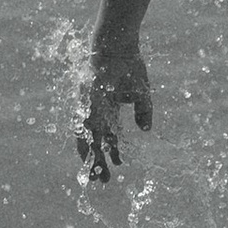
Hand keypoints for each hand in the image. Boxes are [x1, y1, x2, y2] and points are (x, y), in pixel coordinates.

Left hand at [78, 41, 151, 181]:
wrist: (117, 47)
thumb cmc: (129, 66)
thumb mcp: (141, 94)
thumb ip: (144, 112)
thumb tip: (145, 130)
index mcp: (108, 110)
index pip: (108, 137)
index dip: (113, 152)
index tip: (118, 165)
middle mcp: (96, 112)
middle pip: (95, 143)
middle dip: (99, 162)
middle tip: (103, 180)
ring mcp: (89, 108)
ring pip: (86, 139)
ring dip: (91, 159)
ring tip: (96, 176)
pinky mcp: (84, 104)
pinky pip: (83, 127)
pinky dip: (86, 143)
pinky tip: (92, 157)